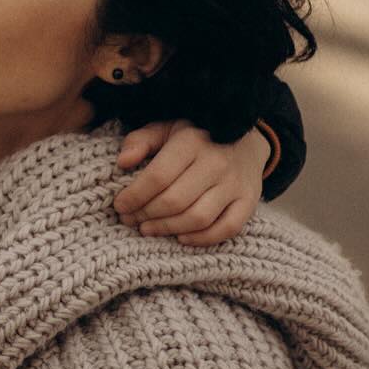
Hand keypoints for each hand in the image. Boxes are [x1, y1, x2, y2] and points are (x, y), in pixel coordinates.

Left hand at [112, 120, 269, 245]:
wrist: (247, 138)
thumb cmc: (197, 136)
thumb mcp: (166, 129)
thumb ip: (140, 141)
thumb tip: (122, 162)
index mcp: (191, 141)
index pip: (158, 176)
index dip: (134, 195)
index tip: (119, 205)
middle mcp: (216, 162)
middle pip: (175, 201)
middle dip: (146, 215)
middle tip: (130, 219)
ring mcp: (235, 184)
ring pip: (198, 218)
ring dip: (168, 229)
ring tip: (147, 229)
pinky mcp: (248, 201)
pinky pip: (227, 228)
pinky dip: (202, 239)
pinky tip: (181, 238)